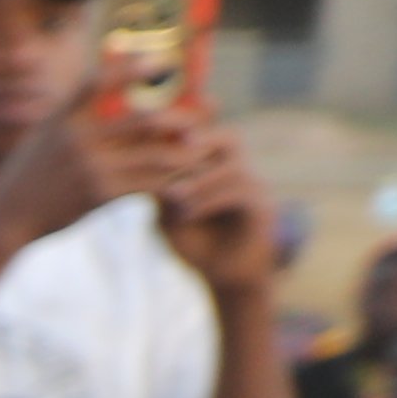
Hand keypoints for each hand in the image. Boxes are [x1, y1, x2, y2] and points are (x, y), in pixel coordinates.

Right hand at [0, 89, 212, 289]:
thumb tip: (91, 97)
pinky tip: (179, 186)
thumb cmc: (24, 179)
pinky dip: (167, 185)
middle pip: (141, 119)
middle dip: (176, 120)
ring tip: (197, 155)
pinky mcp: (98, 194)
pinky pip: (146, 184)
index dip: (130, 68)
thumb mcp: (39, 141)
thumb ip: (67, 120)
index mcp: (60, 119)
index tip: (159, 60)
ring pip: (152, 154)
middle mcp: (76, 138)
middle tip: (196, 122)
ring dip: (180, 155)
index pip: (98, 81)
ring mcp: (88, 165)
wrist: (2, 219)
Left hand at [140, 112, 283, 305]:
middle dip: (200, 138)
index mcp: (217, 163)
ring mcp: (255, 187)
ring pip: (234, 167)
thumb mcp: (165, 212)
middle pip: (229, 138)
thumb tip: (134, 164)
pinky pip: (240, 194)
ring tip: (171, 194)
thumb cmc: (191, 239)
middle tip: (173, 146)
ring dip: (199, 179)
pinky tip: (186, 214)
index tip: (150, 126)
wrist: (222, 272)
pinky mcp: (262, 209)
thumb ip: (156, 189)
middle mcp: (240, 169)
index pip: (206, 132)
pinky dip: (209, 201)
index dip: (183, 125)